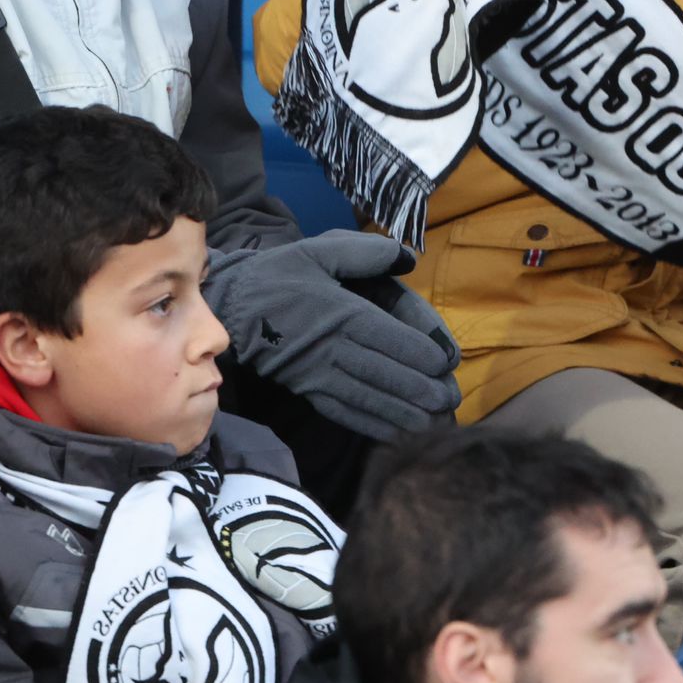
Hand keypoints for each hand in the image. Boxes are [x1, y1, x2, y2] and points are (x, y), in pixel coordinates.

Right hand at [205, 233, 461, 439]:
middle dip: (422, 390)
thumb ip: (365, 253)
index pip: (390, 339)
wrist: (232, 307)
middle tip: (450, 400)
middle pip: (385, 374)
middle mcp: (333, 348)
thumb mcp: (319, 250)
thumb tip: (407, 259)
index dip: (422, 355)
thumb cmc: (281, 275)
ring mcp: (320, 375)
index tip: (447, 363)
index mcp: (341, 313)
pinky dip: (374, 425)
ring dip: (404, 413)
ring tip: (434, 422)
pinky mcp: (309, 391)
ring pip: (369, 399)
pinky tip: (398, 432)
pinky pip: (345, 412)